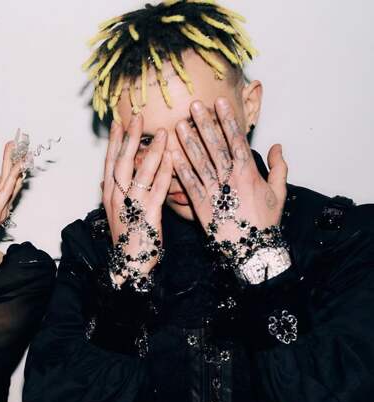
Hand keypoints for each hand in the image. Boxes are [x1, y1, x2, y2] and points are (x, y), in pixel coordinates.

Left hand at [0, 133, 25, 257]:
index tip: (0, 151)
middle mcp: (1, 208)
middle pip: (7, 178)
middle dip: (9, 159)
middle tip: (12, 142)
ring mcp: (1, 210)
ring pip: (9, 181)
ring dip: (12, 163)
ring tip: (13, 147)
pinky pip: (6, 191)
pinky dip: (12, 178)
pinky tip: (15, 168)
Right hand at [102, 114, 171, 288]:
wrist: (128, 266)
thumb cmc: (126, 239)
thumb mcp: (114, 214)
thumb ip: (112, 194)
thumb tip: (105, 180)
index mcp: (109, 195)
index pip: (110, 162)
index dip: (115, 141)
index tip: (119, 122)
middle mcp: (117, 197)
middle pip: (122, 161)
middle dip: (131, 138)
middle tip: (138, 117)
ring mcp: (131, 205)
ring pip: (141, 172)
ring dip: (153, 150)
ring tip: (163, 131)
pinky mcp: (148, 215)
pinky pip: (157, 189)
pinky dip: (165, 172)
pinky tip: (173, 159)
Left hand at [169, 98, 287, 246]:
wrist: (252, 250)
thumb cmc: (266, 221)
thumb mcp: (279, 192)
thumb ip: (279, 167)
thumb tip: (277, 146)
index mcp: (249, 173)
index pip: (236, 140)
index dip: (227, 120)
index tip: (219, 103)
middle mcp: (230, 179)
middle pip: (215, 146)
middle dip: (204, 124)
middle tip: (193, 106)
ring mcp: (215, 191)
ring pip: (199, 162)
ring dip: (188, 142)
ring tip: (178, 125)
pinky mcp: (201, 205)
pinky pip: (189, 183)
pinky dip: (180, 169)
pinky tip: (171, 155)